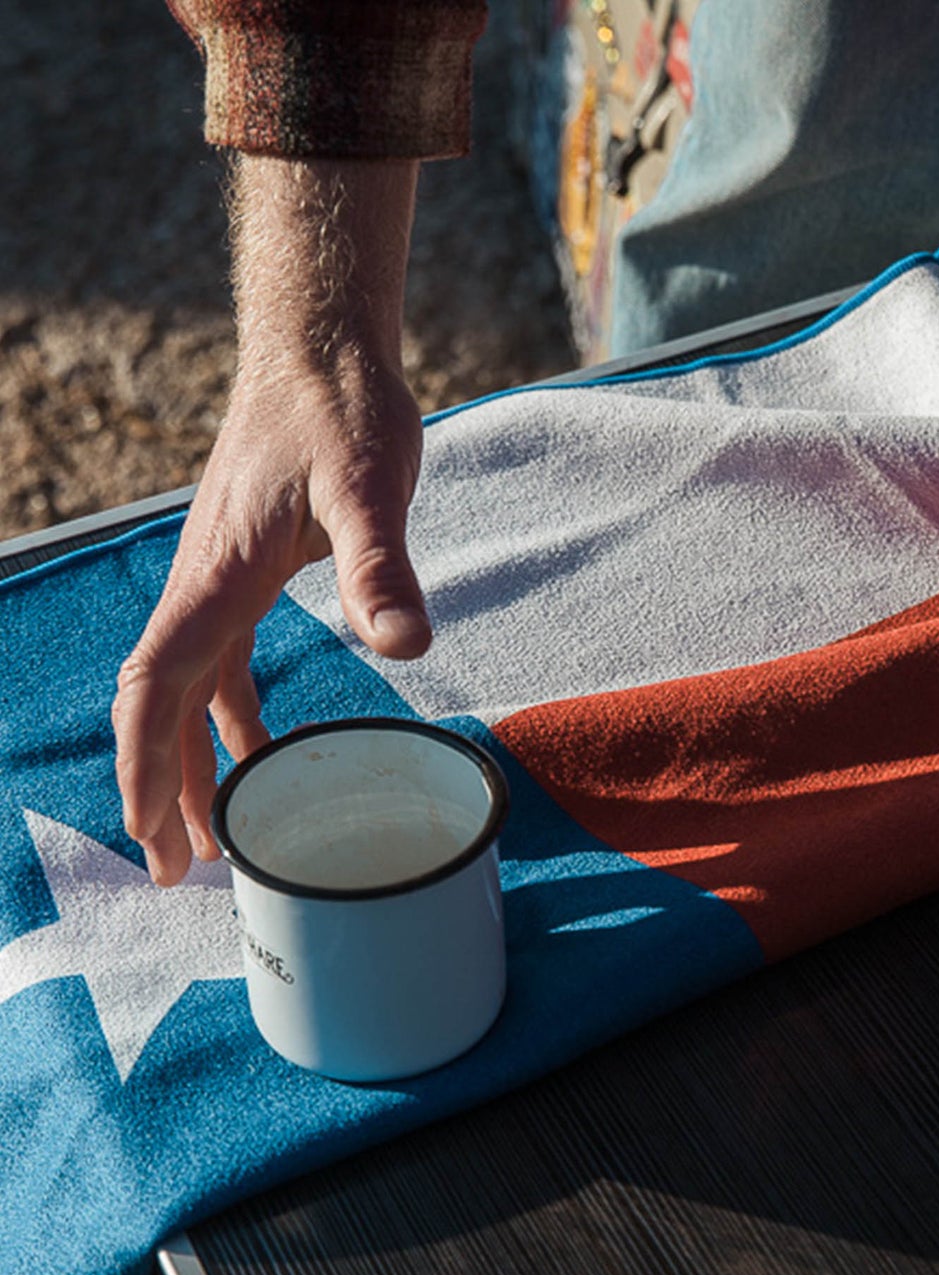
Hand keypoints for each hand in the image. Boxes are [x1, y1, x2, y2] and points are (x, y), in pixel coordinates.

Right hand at [113, 157, 425, 884]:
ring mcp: (220, 582)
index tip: (156, 838)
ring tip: (213, 834)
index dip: (148, 769)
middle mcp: (203, 588)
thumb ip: (379, 566)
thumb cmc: (340, 413)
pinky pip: (223, 665)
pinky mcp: (248, 574)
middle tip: (179, 873)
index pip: (158, 690)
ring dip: (194, 764)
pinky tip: (259, 749)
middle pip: (161, 708)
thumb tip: (406, 646)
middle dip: (162, 791)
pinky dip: (231, 718)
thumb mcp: (368, 488)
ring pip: (189, 693)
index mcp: (215, 581)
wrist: (320, 353)